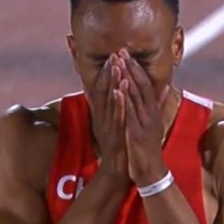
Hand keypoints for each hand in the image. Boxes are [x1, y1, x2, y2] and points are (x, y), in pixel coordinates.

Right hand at [86, 55, 128, 181]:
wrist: (116, 170)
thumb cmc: (119, 147)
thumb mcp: (117, 125)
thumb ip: (118, 109)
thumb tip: (120, 94)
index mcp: (104, 114)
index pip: (103, 89)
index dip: (107, 72)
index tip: (112, 56)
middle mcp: (103, 117)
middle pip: (104, 90)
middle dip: (109, 71)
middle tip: (114, 53)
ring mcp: (107, 125)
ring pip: (109, 101)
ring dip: (112, 82)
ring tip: (117, 65)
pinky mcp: (114, 134)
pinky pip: (116, 116)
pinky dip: (118, 103)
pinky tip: (121, 91)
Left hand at [116, 49, 169, 185]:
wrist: (150, 172)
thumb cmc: (149, 148)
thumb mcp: (154, 123)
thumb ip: (158, 104)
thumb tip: (164, 87)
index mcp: (152, 111)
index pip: (146, 84)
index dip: (136, 68)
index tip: (127, 53)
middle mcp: (150, 114)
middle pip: (141, 86)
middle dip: (131, 68)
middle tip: (121, 50)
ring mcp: (144, 123)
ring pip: (135, 96)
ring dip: (127, 78)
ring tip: (118, 62)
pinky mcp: (136, 133)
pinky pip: (130, 114)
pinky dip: (124, 100)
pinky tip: (117, 88)